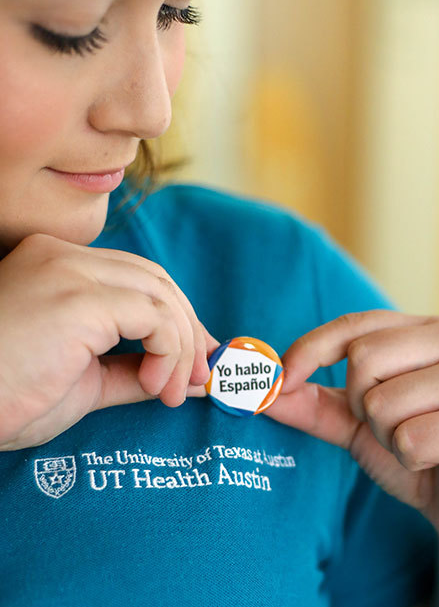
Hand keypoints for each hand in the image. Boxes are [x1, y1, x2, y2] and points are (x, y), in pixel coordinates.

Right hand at [0, 233, 215, 450]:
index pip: (137, 278)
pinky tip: (158, 385)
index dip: (176, 316)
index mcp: (57, 266)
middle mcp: (63, 258)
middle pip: (155, 280)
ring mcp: (69, 273)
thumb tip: (190, 376)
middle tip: (201, 376)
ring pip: (160, 295)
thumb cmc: (6, 399)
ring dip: (182, 346)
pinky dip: (170, 350)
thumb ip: (135, 370)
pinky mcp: (77, 298)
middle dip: (188, 328)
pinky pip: (154, 316)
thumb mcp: (83, 382)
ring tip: (174, 391)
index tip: (197, 357)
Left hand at [266, 310, 438, 557]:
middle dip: (361, 408)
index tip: (282, 379)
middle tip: (392, 430)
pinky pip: (410, 439)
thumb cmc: (423, 456)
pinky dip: (411, 461)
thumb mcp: (360, 424)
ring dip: (387, 438)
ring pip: (382, 403)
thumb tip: (260, 388)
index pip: (356, 325)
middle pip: (363, 359)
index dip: (311, 349)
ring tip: (420, 447)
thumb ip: (314, 402)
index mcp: (430, 331)